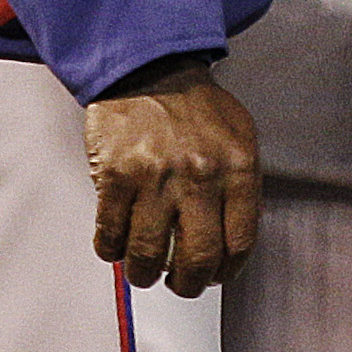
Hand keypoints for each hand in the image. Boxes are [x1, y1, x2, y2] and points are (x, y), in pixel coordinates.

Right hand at [85, 57, 258, 296]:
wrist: (149, 66)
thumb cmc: (195, 107)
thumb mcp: (239, 138)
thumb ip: (242, 188)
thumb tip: (234, 243)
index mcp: (237, 168)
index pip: (240, 242)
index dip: (227, 270)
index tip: (216, 275)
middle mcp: (199, 176)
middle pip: (198, 259)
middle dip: (188, 285)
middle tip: (180, 285)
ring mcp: (155, 178)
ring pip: (148, 255)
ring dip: (144, 274)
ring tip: (144, 271)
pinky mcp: (116, 176)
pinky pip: (110, 234)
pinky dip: (111, 250)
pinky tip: (116, 246)